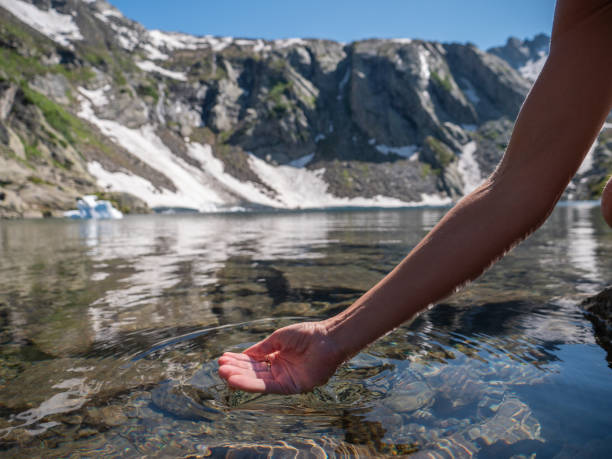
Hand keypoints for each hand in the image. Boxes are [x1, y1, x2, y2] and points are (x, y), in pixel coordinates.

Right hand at [217, 321, 345, 393]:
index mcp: (277, 357)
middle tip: (220, 368)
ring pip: (257, 381)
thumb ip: (262, 349)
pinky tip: (236, 381)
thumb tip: (244, 355)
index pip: (254, 361)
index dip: (239, 361)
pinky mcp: (290, 387)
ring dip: (240, 378)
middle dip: (236, 370)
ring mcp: (284, 379)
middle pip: (253, 372)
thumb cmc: (306, 334)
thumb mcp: (278, 338)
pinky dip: (251, 385)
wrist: (327, 338)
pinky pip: (267, 387)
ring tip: (223, 374)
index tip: (223, 359)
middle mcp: (280, 370)